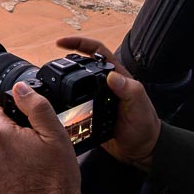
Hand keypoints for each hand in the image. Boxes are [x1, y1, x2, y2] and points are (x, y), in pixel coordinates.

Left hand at [0, 81, 84, 193]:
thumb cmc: (55, 180)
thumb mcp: (55, 135)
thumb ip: (35, 106)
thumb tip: (19, 88)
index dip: (16, 120)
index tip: (30, 134)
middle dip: (9, 136)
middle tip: (32, 151)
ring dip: (4, 154)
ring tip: (27, 168)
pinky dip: (1, 172)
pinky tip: (19, 180)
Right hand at [56, 37, 160, 169]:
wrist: (141, 149)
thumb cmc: (145, 125)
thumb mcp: (139, 106)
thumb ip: (128, 90)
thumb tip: (111, 77)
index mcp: (117, 75)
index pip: (96, 52)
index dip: (79, 44)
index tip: (61, 43)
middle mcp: (105, 85)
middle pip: (81, 65)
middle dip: (65, 61)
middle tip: (50, 65)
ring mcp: (96, 98)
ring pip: (75, 85)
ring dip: (62, 82)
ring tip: (49, 84)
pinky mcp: (89, 113)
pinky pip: (73, 104)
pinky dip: (63, 103)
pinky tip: (55, 105)